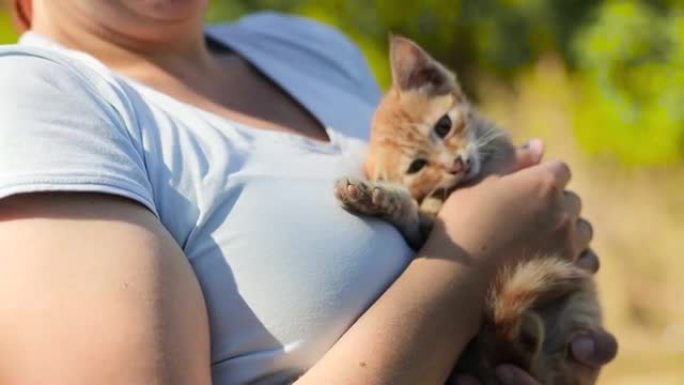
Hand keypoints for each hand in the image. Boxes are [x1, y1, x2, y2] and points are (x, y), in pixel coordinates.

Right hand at [430, 140, 588, 269]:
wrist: (460, 277)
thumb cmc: (463, 223)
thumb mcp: (477, 181)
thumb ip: (510, 159)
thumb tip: (539, 144)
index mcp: (543, 183)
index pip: (559, 169)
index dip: (542, 178)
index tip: (522, 191)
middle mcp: (563, 210)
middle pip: (571, 200)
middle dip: (555, 205)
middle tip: (526, 219)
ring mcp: (569, 244)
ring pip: (582, 230)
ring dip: (567, 231)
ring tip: (539, 242)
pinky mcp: (570, 273)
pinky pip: (587, 260)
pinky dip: (576, 258)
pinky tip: (553, 262)